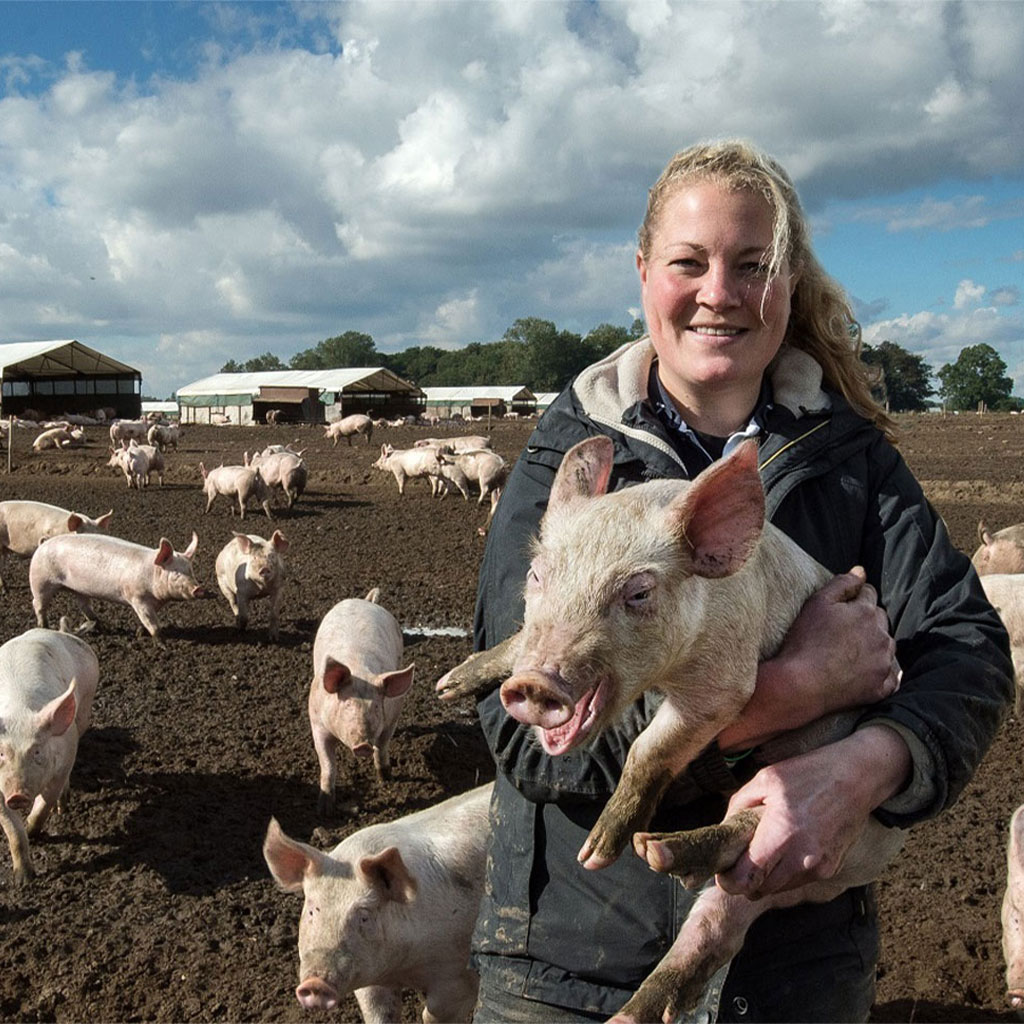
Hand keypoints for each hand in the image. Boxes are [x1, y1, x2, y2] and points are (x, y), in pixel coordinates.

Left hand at [715, 725, 909, 897]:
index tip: (724, 867)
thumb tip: (724, 831)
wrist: (858, 777)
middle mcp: (802, 859)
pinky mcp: (831, 869)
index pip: (746, 880)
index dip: (729, 879)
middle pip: (759, 890)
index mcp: (781, 835)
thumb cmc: (809, 773)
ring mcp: (819, 867)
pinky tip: (787, 846)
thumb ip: (738, 807)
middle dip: (745, 878)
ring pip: (778, 889)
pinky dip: (786, 871)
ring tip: (764, 847)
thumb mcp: (765, 780)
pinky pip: (798, 881)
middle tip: (740, 856)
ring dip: (766, 876)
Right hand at [718, 566, 898, 750]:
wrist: (802, 684)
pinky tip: (865, 672)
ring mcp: (883, 662)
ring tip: (850, 651)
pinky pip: (890, 678)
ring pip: (887, 646)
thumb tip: (860, 570)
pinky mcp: (881, 687)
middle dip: (867, 619)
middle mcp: (881, 635)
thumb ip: (842, 583)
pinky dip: (881, 673)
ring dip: (875, 644)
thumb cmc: (805, 641)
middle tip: (844, 629)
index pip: (868, 594)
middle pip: (880, 619)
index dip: (855, 596)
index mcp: (866, 612)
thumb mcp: (817, 603)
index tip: (842, 607)